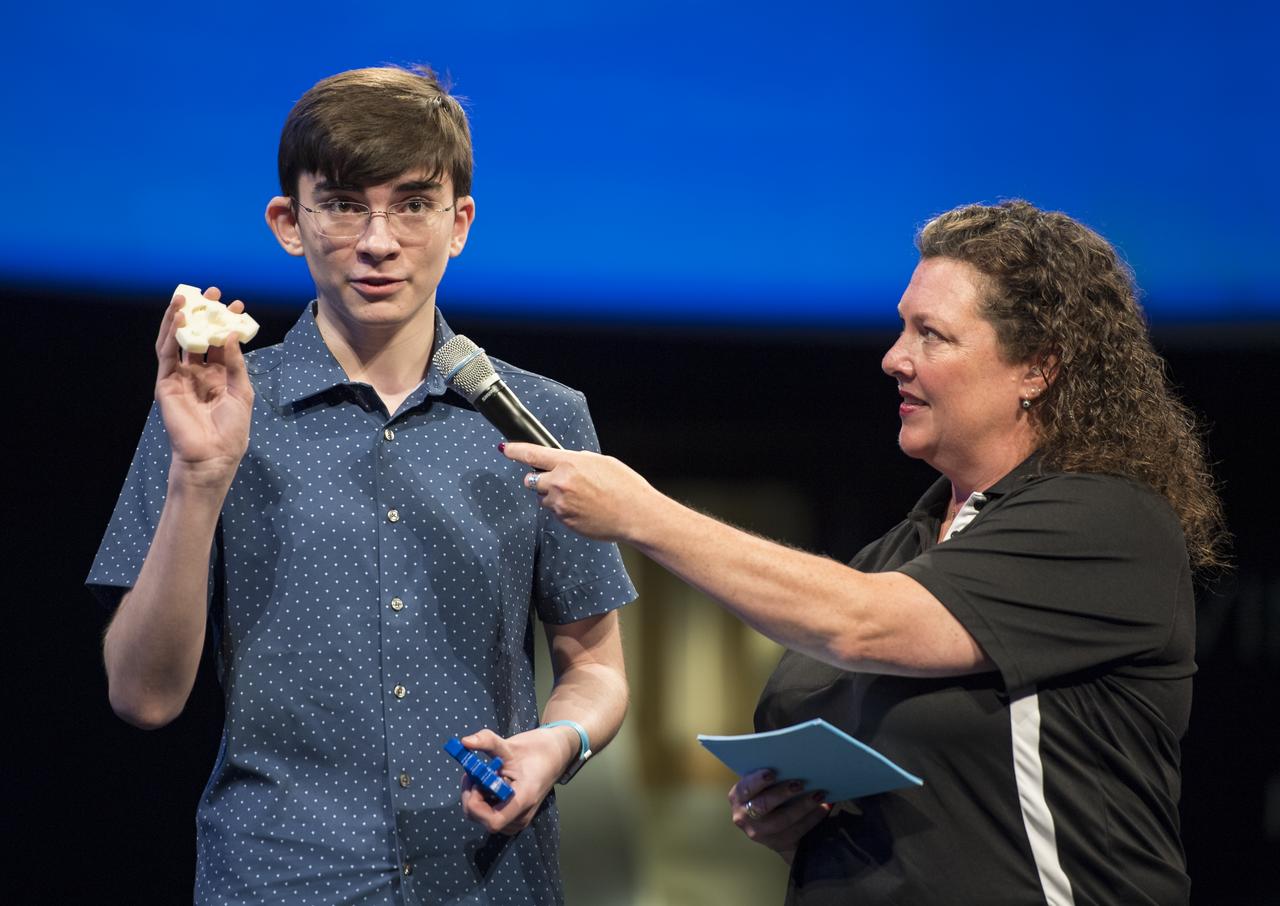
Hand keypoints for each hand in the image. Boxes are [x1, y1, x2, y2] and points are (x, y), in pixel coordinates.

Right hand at [154, 287, 253, 489]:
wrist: (213, 455)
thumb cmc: (231, 429)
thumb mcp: (242, 391)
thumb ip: (234, 363)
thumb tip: (229, 334)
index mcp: (218, 376)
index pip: (219, 343)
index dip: (227, 323)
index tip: (237, 305)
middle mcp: (197, 373)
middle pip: (198, 336)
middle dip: (204, 313)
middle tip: (213, 291)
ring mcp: (180, 377)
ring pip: (177, 340)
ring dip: (182, 317)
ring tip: (190, 295)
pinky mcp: (165, 383)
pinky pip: (166, 353)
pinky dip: (170, 333)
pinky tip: (179, 316)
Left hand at [457, 727, 572, 834]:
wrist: (554, 756)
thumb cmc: (536, 751)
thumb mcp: (510, 745)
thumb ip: (487, 742)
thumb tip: (464, 741)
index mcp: (523, 800)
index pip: (493, 821)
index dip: (476, 804)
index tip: (475, 781)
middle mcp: (521, 816)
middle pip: (484, 820)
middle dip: (472, 797)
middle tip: (472, 773)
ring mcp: (518, 819)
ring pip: (485, 819)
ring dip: (476, 799)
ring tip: (483, 776)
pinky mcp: (514, 817)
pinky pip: (491, 816)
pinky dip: (483, 801)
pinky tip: (489, 784)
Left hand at [499, 442, 657, 542]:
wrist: (636, 515)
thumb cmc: (625, 486)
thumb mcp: (601, 462)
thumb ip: (578, 461)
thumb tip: (565, 462)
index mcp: (569, 463)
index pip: (532, 454)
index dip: (515, 450)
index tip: (504, 448)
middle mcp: (560, 483)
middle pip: (531, 480)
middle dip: (539, 479)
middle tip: (558, 481)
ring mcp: (560, 504)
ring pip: (544, 498)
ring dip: (553, 496)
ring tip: (581, 498)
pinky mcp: (564, 521)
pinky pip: (555, 512)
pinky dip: (564, 510)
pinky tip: (584, 509)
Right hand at [729, 768, 830, 863]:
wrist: (769, 828)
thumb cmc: (765, 795)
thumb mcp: (758, 787)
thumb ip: (766, 777)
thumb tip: (790, 762)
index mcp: (737, 797)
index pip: (745, 788)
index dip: (757, 781)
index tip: (772, 773)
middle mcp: (743, 816)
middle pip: (763, 806)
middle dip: (782, 793)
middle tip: (800, 783)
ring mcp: (759, 833)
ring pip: (782, 820)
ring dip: (803, 807)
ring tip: (819, 794)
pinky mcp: (776, 844)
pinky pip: (796, 831)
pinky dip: (812, 818)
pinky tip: (823, 808)